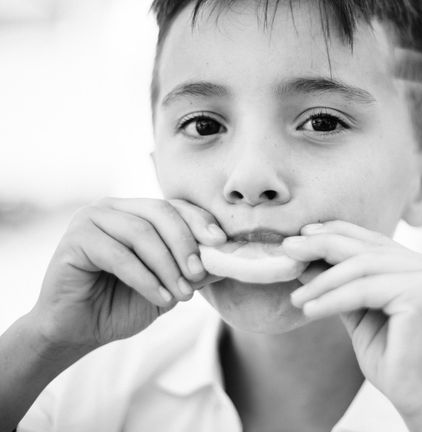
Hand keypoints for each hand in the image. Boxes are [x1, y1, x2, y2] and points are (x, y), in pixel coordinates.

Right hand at [30, 198, 225, 351]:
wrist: (78, 332)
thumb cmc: (122, 305)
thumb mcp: (168, 285)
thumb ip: (193, 268)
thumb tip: (229, 256)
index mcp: (135, 211)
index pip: (174, 206)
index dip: (200, 220)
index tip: (221, 242)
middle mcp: (112, 208)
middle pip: (160, 212)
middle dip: (186, 244)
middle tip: (199, 275)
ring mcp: (90, 219)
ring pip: (141, 233)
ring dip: (167, 266)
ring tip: (182, 295)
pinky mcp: (75, 239)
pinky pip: (119, 255)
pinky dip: (145, 278)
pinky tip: (161, 298)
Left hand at [283, 221, 421, 430]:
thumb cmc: (397, 364)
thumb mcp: (364, 315)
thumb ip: (342, 286)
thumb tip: (305, 259)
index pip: (376, 242)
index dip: (337, 233)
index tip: (303, 236)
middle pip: (368, 248)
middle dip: (323, 246)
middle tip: (287, 249)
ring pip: (362, 266)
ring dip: (322, 280)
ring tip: (297, 296)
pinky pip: (363, 289)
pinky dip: (331, 298)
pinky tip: (309, 309)